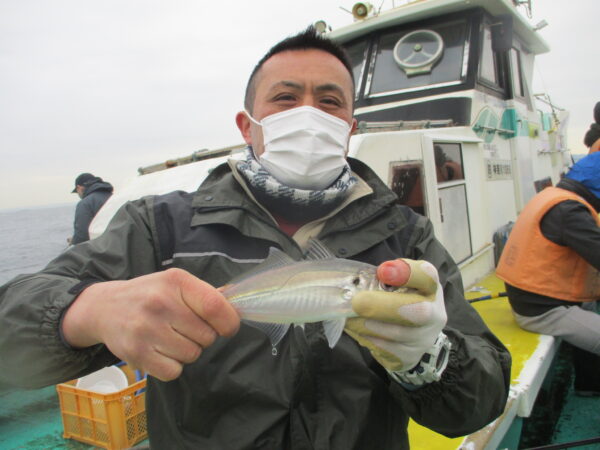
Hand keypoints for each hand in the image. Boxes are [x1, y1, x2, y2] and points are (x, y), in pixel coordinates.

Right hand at [62, 269, 239, 380]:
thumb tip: (237, 309)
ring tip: (169, 338)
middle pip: (207, 336)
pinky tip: (160, 351)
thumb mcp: (174, 283)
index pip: (215, 306)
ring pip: (192, 355)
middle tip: (184, 329)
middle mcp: (161, 303)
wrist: (104, 308)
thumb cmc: (149, 295)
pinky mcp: (136, 353)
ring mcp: (147, 329)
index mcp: (176, 281)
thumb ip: (205, 295)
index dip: (228, 322)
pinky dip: (172, 366)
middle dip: (202, 337)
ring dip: (186, 351)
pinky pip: (174, 371)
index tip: (227, 327)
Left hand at [344, 259, 446, 372]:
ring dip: (372, 325)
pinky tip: (358, 330)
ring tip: (352, 318)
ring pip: (400, 334)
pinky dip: (370, 339)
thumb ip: (385, 276)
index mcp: (430, 287)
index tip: (382, 272)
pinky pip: (389, 349)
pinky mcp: (412, 355)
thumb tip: (360, 279)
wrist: (413, 334)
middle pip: (420, 311)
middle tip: (358, 302)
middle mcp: (435, 313)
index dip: (406, 273)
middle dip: (385, 306)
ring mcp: (425, 337)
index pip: (427, 275)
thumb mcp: (399, 283)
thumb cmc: (401, 300)